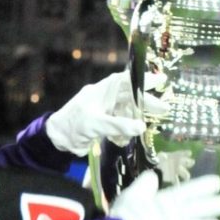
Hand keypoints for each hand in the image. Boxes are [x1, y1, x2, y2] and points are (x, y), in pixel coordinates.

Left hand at [45, 70, 167, 155]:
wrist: (56, 140)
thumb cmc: (72, 125)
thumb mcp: (95, 124)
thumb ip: (118, 124)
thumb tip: (141, 126)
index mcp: (103, 91)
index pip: (126, 80)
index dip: (143, 79)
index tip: (161, 80)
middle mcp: (106, 98)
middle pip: (131, 97)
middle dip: (146, 103)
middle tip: (164, 110)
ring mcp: (105, 111)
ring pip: (127, 112)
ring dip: (134, 121)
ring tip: (144, 130)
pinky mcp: (104, 125)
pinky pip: (120, 125)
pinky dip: (124, 132)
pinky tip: (122, 140)